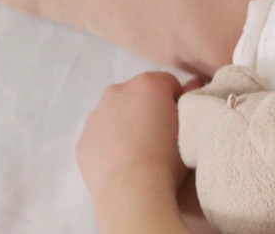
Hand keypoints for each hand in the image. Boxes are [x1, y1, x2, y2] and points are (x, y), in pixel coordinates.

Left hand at [77, 71, 206, 201]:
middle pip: (138, 94)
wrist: (131, 191)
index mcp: (146, 84)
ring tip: (140, 153)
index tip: (181, 123)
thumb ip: (190, 98)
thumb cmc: (167, 157)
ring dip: (127, 124)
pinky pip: (100, 135)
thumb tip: (192, 85)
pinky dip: (110, 143)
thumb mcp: (189, 127)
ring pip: (116, 113)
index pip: (168, 83)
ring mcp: (95, 115)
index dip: (177, 102)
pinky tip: (121, 163)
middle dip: (149, 109)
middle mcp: (116, 91)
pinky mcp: (82, 140)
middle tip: (160, 138)